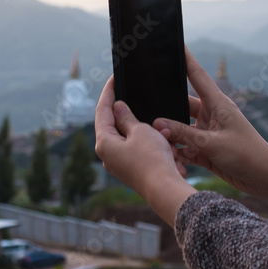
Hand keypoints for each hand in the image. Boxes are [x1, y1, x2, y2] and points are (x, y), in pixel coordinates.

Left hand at [94, 76, 195, 225]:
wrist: (165, 190)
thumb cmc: (152, 160)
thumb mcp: (141, 131)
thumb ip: (127, 117)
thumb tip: (117, 107)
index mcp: (104, 142)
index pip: (102, 110)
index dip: (108, 92)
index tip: (114, 78)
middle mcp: (107, 154)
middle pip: (114, 124)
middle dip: (131, 113)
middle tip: (138, 99)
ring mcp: (118, 163)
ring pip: (130, 137)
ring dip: (145, 130)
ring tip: (160, 129)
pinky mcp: (131, 170)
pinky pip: (139, 150)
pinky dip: (151, 143)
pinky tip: (164, 142)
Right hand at [152, 47, 267, 196]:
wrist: (265, 178)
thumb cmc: (246, 154)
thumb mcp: (211, 143)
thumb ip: (183, 133)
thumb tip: (158, 124)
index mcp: (217, 104)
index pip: (196, 75)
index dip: (186, 58)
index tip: (175, 43)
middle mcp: (211, 114)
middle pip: (181, 105)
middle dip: (167, 110)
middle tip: (149, 113)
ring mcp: (208, 131)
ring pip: (180, 129)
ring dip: (172, 137)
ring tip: (161, 142)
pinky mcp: (206, 148)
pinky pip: (185, 146)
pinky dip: (179, 152)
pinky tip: (176, 160)